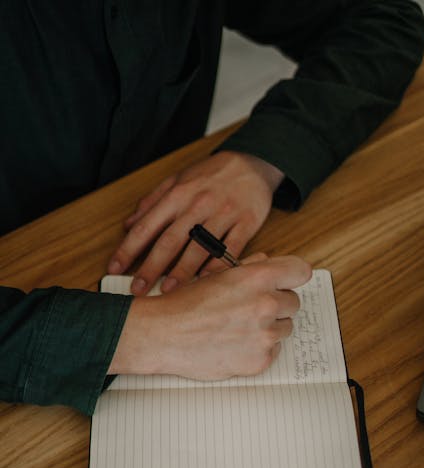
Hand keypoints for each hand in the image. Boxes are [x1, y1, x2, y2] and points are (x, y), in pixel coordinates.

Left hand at [107, 151, 283, 294]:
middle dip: (150, 268)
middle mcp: (198, 204)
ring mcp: (223, 214)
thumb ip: (152, 202)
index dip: (127, 249)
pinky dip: (217, 267)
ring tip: (167, 290)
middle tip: (137, 289)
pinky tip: (204, 281)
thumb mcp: (178, 180)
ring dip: (181, 272)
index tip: (114, 269)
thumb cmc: (211, 175)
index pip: (146, 226)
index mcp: (177, 195)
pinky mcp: (246, 223)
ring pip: (199, 248)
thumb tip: (127, 225)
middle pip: (170, 241)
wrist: (253, 163)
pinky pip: (230, 249)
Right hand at [108, 254, 311, 379]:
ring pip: (284, 328)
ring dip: (268, 327)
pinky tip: (235, 344)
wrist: (163, 335)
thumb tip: (266, 263)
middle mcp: (266, 304)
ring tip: (238, 328)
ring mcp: (265, 335)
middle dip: (276, 304)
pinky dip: (258, 349)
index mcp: (258, 277)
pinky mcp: (260, 360)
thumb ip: (248, 268)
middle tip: (251, 308)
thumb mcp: (215, 274)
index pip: (300, 271)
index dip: (291, 276)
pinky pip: (272, 351)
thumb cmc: (183, 305)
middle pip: (293, 302)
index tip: (286, 282)